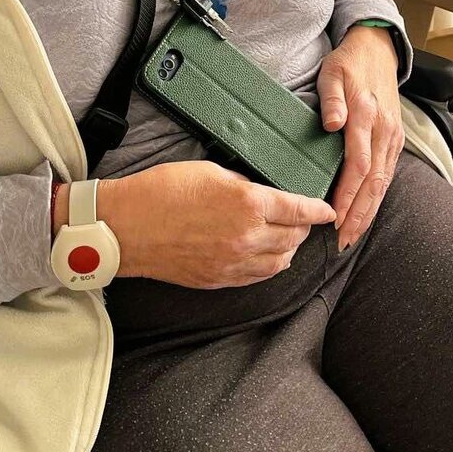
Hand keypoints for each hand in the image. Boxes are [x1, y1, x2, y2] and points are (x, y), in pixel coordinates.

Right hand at [63, 162, 335, 287]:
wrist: (125, 227)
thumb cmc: (161, 191)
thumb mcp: (210, 171)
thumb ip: (244, 184)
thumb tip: (263, 191)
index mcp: (248, 204)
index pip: (299, 210)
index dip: (318, 210)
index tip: (328, 210)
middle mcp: (247, 237)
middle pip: (293, 237)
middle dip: (304, 228)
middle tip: (304, 219)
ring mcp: (233, 263)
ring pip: (280, 262)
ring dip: (289, 249)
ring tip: (288, 238)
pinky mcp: (218, 279)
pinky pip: (257, 278)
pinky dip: (270, 267)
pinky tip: (268, 257)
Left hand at [317, 25, 403, 250]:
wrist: (377, 49)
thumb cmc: (349, 63)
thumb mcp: (332, 73)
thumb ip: (331, 99)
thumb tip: (332, 124)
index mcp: (367, 117)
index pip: (359, 165)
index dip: (348, 195)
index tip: (335, 218)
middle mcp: (384, 131)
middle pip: (373, 181)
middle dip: (359, 214)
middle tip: (343, 240)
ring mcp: (393, 136)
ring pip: (383, 182)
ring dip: (368, 210)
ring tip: (352, 234)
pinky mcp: (395, 138)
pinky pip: (387, 173)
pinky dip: (377, 196)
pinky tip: (367, 211)